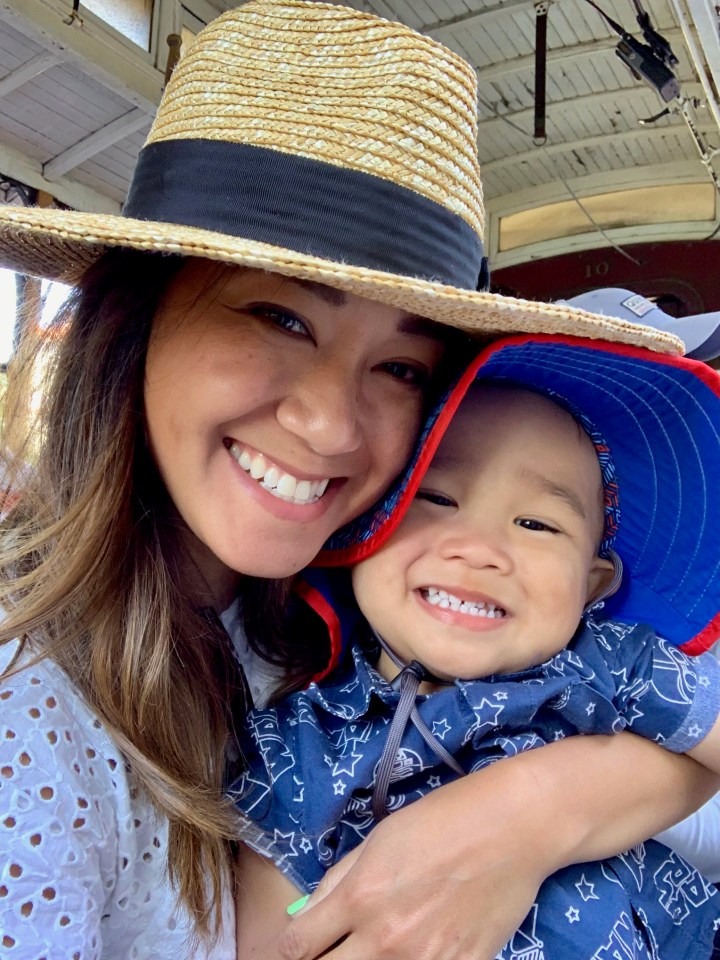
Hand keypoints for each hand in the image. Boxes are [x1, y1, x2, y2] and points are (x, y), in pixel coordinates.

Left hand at [269, 735, 717, 959]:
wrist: (514, 826)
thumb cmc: (443, 820)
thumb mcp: (380, 838)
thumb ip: (339, 881)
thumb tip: (305, 915)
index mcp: (359, 898)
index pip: (297, 947)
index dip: (283, 953)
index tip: (286, 952)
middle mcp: (386, 939)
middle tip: (325, 949)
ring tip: (369, 946)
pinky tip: (410, 949)